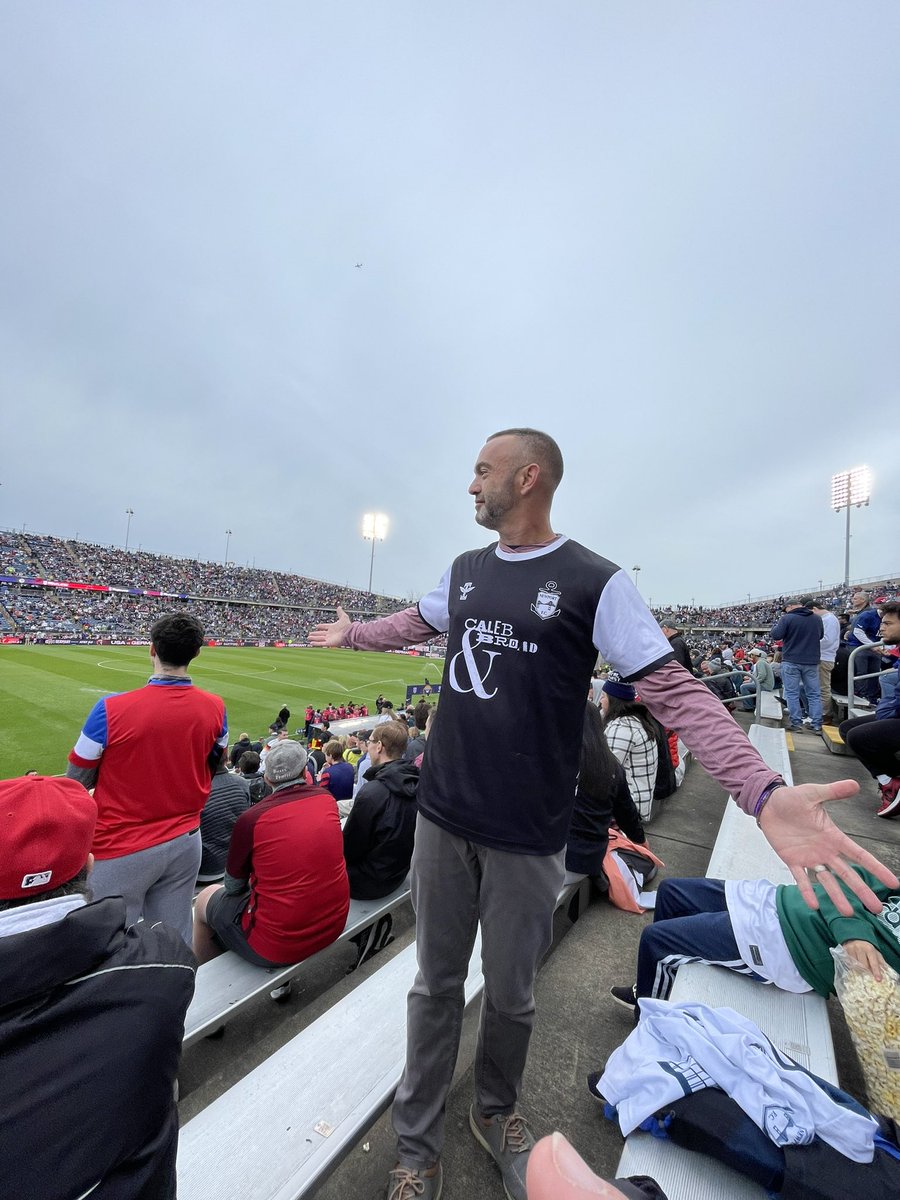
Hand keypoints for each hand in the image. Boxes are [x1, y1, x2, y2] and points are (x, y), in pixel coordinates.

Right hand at [308, 605, 351, 646]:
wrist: (349, 633)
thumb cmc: (347, 626)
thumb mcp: (343, 617)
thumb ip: (340, 612)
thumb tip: (339, 607)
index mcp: (333, 627)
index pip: (325, 627)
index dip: (321, 626)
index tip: (317, 626)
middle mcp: (330, 633)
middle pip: (321, 633)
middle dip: (315, 634)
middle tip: (310, 634)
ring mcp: (329, 638)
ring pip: (319, 638)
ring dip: (314, 638)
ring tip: (308, 638)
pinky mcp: (329, 643)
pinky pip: (321, 643)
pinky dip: (316, 643)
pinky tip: (311, 643)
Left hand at [758, 780, 898, 914]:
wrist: (769, 804)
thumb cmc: (792, 799)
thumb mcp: (814, 793)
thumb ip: (834, 791)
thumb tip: (854, 784)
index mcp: (834, 837)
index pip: (860, 856)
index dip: (876, 869)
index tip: (893, 883)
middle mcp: (825, 851)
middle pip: (848, 874)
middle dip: (862, 891)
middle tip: (876, 909)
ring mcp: (809, 858)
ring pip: (827, 881)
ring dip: (837, 896)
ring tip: (848, 913)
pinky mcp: (792, 860)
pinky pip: (801, 879)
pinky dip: (806, 891)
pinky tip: (813, 905)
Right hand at [842, 939, 886, 981]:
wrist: (854, 938)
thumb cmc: (866, 948)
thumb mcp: (875, 952)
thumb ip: (880, 961)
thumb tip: (885, 971)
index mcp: (869, 949)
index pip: (873, 962)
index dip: (876, 971)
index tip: (878, 979)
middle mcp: (859, 948)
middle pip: (863, 965)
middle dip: (866, 971)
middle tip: (867, 975)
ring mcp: (851, 949)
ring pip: (854, 965)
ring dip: (858, 969)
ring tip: (859, 969)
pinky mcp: (844, 951)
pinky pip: (847, 963)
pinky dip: (851, 966)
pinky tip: (852, 965)